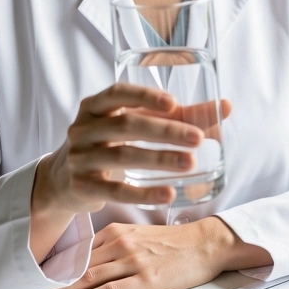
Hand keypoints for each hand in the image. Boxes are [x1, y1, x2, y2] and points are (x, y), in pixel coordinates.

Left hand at [25, 218, 232, 288]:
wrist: (206, 244)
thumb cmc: (174, 244)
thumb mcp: (139, 237)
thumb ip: (115, 246)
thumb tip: (90, 263)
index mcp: (116, 232)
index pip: (77, 252)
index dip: (54, 268)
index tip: (34, 279)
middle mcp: (120, 244)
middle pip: (77, 266)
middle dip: (49, 283)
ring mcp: (132, 261)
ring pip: (88, 277)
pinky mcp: (145, 279)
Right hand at [29, 84, 229, 262]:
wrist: (63, 181)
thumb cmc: (109, 143)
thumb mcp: (134, 125)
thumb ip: (178, 116)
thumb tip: (225, 106)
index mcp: (94, 106)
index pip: (117, 93)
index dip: (144, 97)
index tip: (173, 103)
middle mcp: (82, 129)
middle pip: (126, 125)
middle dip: (164, 131)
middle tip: (197, 139)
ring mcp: (80, 158)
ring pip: (123, 156)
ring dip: (160, 160)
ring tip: (190, 163)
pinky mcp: (83, 186)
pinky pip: (116, 190)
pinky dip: (144, 194)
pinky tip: (168, 195)